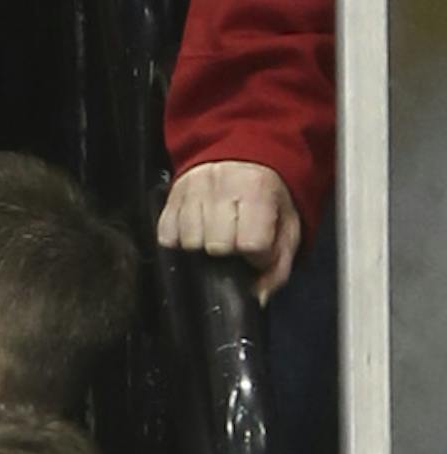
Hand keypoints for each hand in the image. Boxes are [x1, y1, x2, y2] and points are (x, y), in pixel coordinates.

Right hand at [158, 160, 302, 298]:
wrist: (241, 155)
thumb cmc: (267, 196)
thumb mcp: (288, 226)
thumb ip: (278, 266)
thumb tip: (257, 297)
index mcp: (257, 192)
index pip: (252, 243)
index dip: (257, 255)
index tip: (257, 249)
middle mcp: (221, 187)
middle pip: (217, 245)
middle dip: (228, 251)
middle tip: (235, 242)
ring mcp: (192, 189)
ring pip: (190, 240)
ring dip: (203, 246)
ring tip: (214, 235)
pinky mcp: (171, 193)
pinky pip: (166, 232)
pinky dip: (179, 239)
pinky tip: (194, 232)